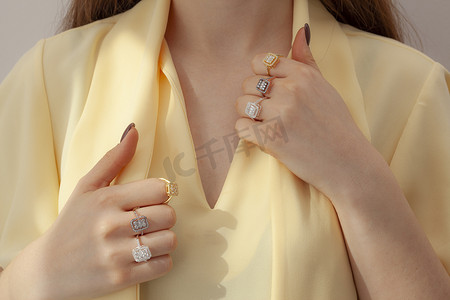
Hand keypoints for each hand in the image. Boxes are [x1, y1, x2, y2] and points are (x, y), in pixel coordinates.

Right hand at [1, 125, 176, 299]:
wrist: (47, 270)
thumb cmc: (71, 224)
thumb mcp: (86, 188)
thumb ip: (113, 159)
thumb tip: (135, 131)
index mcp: (106, 199)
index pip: (160, 189)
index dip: (160, 194)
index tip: (150, 200)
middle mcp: (111, 226)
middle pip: (169, 215)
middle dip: (163, 217)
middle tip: (149, 221)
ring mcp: (116, 254)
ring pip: (170, 240)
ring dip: (164, 240)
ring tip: (148, 238)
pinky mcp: (121, 278)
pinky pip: (164, 265)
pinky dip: (160, 261)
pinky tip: (145, 256)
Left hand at [235, 26, 379, 200]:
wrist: (348, 163)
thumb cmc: (336, 125)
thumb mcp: (326, 88)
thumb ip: (308, 61)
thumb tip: (301, 31)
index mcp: (303, 75)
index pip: (261, 62)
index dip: (260, 77)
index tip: (269, 91)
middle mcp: (291, 90)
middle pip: (248, 83)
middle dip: (253, 97)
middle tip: (268, 112)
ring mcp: (280, 114)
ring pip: (242, 104)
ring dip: (248, 115)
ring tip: (264, 125)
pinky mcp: (271, 138)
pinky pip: (240, 127)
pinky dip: (246, 133)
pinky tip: (262, 137)